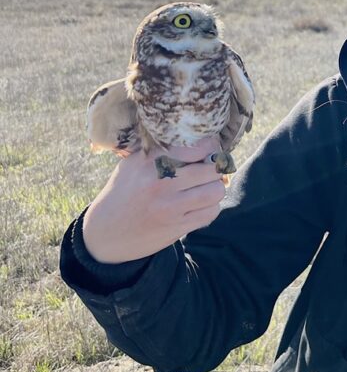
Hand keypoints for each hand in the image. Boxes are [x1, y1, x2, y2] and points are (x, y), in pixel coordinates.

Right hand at [82, 136, 226, 263]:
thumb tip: (198, 137)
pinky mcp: (177, 227)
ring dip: (215, 188)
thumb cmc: (123, 192)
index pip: (198, 146)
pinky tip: (199, 205)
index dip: (211, 146)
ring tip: (206, 187)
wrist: (105, 234)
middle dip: (216, 167)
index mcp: (150, 161)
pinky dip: (211, 207)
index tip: (210, 149)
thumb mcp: (133, 163)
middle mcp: (161, 182)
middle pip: (212, 168)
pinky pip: (211, 213)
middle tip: (211, 168)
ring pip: (216, 191)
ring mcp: (170, 207)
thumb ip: (161, 149)